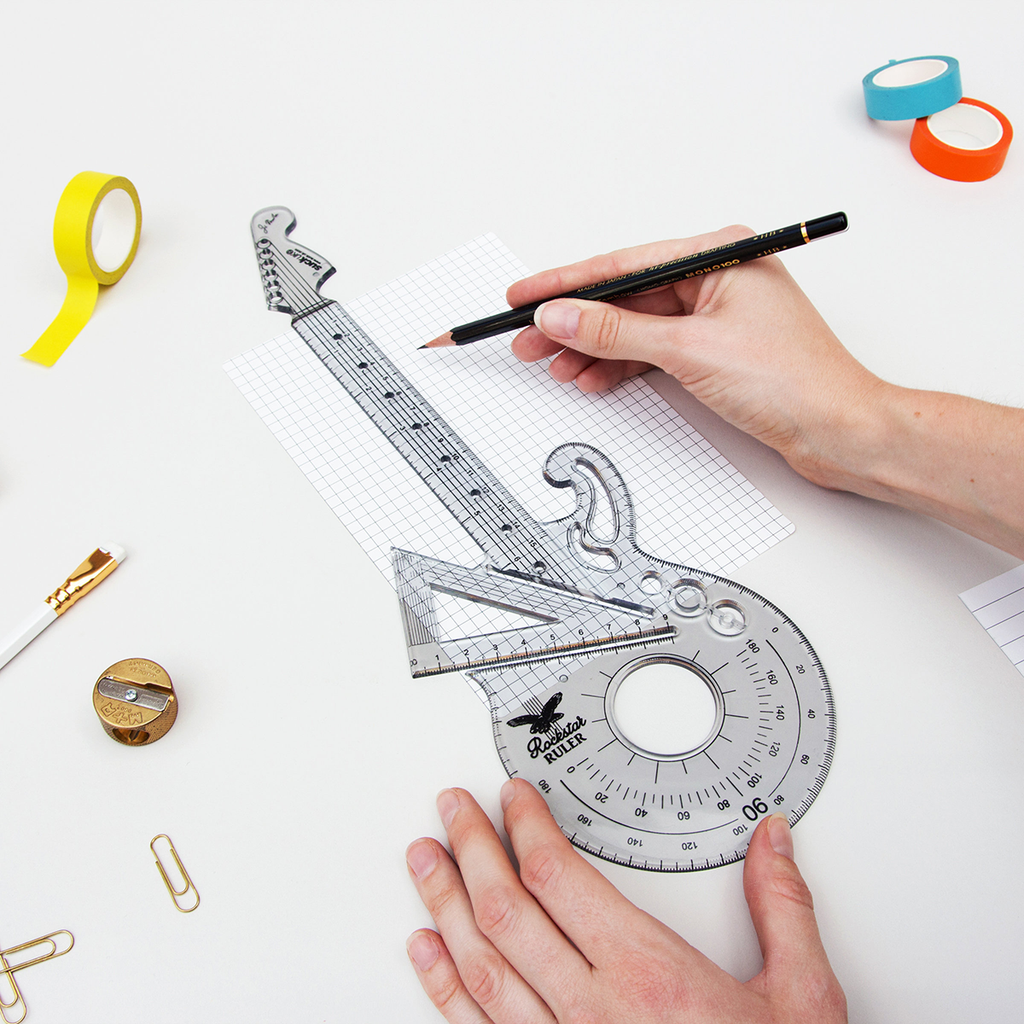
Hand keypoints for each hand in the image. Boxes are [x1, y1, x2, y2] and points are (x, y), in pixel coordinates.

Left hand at [405, 779, 846, 1022]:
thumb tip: (773, 840)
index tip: (512, 797)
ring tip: (425, 860)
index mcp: (647, 977)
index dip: (525, 827)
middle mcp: (593, 1014)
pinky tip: (427, 951)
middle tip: (452, 808)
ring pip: (480, 966)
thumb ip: (782, 909)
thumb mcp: (801, 999)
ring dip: (444, 905)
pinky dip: (443, 986)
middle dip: (471, 848)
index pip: (558, 877)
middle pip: (506, 911)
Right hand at [507, 228, 883, 490]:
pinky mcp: (714, 349)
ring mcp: (715, 315)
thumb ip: (616, 332)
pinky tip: (593, 379)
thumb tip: (562, 316)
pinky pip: (653, 351)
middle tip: (525, 341)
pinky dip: (622, 367)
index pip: (623, 265)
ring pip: (635, 328)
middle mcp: (716, 278)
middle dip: (573, 324)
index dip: (565, 283)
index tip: (523, 295)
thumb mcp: (689, 351)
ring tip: (555, 368)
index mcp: (719, 255)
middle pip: (625, 297)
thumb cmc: (793, 382)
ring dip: (593, 350)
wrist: (838, 431)